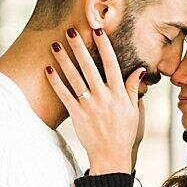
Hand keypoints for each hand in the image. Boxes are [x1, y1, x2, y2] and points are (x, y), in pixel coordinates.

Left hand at [44, 28, 147, 174]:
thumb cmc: (123, 131)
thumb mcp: (133, 109)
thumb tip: (139, 69)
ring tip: (55, 45)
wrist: (111, 155)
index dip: (104, 46)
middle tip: (70, 31)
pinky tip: (47, 70)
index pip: (111, 64)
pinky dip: (55, 83)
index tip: (97, 31)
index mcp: (118, 93)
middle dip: (79, 48)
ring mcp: (89, 105)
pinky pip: (64, 95)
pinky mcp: (76, 115)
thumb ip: (132, 87)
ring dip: (64, 61)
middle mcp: (103, 96)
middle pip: (89, 67)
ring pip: (74, 78)